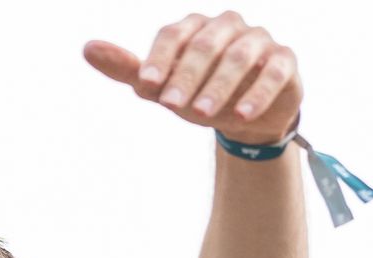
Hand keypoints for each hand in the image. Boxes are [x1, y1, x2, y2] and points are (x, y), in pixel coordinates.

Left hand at [83, 12, 301, 145]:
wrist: (245, 116)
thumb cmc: (198, 93)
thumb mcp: (162, 86)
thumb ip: (128, 68)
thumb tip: (88, 48)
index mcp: (194, 28)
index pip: (173, 34)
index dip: (159, 57)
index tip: (146, 84)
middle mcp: (226, 27)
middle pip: (205, 44)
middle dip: (187, 75)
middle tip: (171, 105)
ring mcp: (258, 41)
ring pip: (238, 56)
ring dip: (219, 86)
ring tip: (201, 114)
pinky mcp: (284, 60)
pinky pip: (273, 71)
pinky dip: (257, 93)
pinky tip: (241, 114)